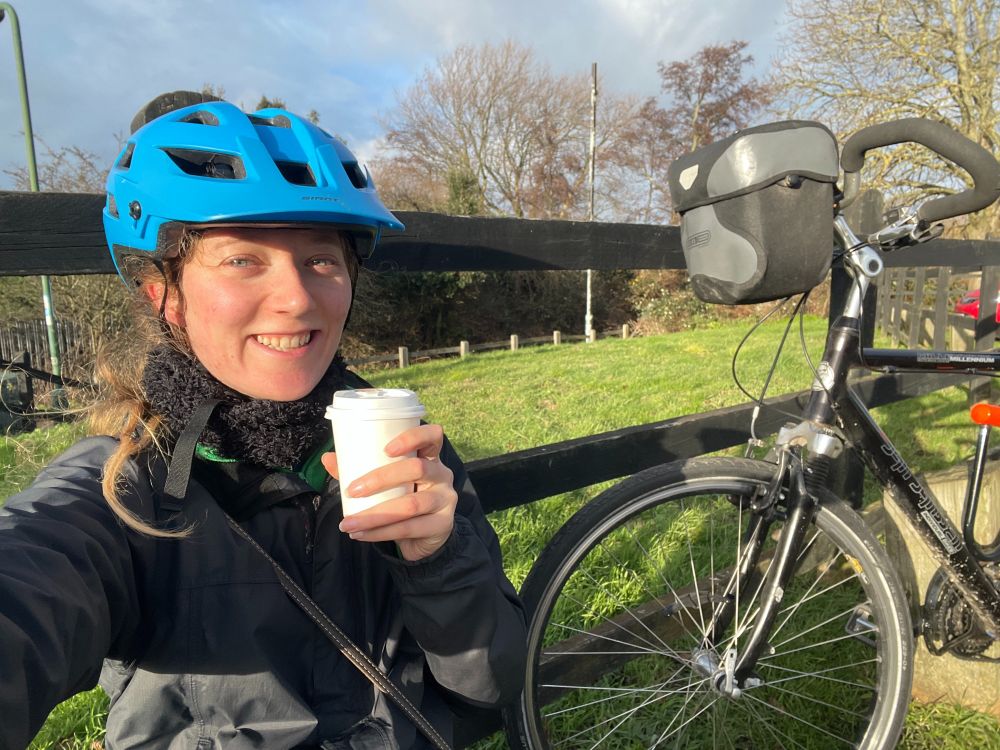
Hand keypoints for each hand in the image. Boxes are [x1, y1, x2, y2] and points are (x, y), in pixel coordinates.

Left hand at [321, 424, 457, 560]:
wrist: (425, 538)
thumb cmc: (403, 499)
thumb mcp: (387, 484)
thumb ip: (361, 470)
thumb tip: (327, 458)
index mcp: (430, 457)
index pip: (433, 435)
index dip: (413, 437)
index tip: (386, 449)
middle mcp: (442, 475)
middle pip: (417, 468)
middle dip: (380, 479)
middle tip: (352, 490)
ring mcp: (446, 500)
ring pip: (410, 505)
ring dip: (374, 515)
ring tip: (348, 523)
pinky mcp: (443, 525)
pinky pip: (409, 528)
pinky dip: (380, 532)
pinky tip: (360, 535)